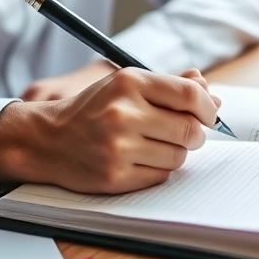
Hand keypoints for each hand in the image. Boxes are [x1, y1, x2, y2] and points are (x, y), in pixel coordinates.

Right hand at [0, 68, 221, 193]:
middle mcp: (123, 113)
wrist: (46, 139)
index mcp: (129, 82)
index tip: (209, 114)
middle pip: (189, 129)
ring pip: (178, 156)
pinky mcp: (114, 176)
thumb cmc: (92, 109)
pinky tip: (141, 159)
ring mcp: (118, 147)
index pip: (190, 94)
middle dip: (195, 134)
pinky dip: (159, 169)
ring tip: (155, 145)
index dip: (208, 107)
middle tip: (185, 133)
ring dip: (176, 153)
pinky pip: (161, 175)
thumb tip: (212, 92)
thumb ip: (169, 85)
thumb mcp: (125, 85)